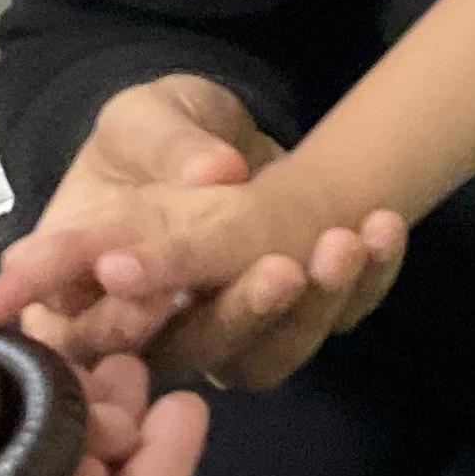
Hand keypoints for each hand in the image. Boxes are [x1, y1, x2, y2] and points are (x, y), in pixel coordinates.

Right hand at [0, 75, 405, 382]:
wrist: (220, 141)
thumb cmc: (157, 138)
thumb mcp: (144, 118)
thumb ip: (163, 144)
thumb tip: (215, 173)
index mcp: (93, 292)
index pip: (92, 335)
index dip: (122, 321)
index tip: (148, 279)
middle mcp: (159, 332)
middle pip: (192, 354)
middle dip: (240, 315)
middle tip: (282, 269)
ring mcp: (229, 335)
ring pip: (267, 357)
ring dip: (312, 310)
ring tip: (343, 242)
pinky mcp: (293, 323)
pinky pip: (333, 322)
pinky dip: (367, 282)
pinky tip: (382, 228)